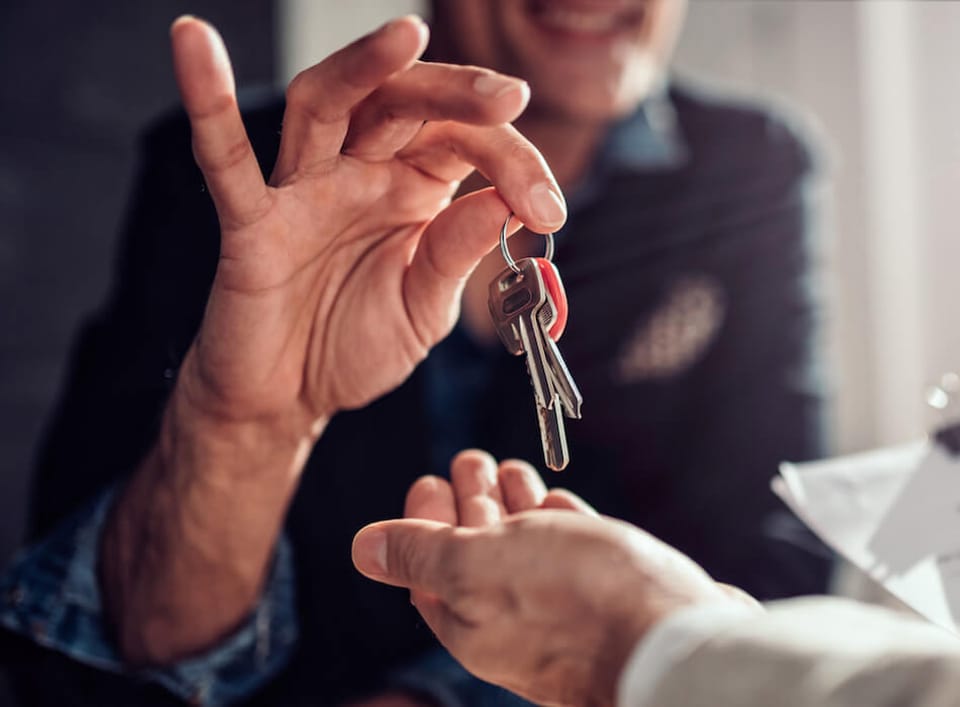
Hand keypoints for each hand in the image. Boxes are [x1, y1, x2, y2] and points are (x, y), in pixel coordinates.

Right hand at [100, 18, 565, 666]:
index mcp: (414, 192)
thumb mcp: (424, 309)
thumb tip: (504, 203)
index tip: (549, 211)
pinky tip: (192, 41)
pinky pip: (226, 159)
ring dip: (366, 67)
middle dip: (459, 94)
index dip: (514, 164)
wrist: (290, 399)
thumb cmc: (354, 347)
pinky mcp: (252, 222)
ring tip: (407, 35)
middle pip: (405, 103)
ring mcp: (304, 191)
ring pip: (327, 102)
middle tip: (509, 95)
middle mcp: (361, 174)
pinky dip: (207, 102)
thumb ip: (456, 256)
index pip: (468, 145)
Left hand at [353, 453, 754, 706]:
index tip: (427, 480)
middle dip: (470, 501)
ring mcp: (563, 608)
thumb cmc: (572, 601)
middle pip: (477, 554)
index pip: (428, 568)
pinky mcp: (608, 593)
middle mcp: (513, 620)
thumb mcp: (476, 568)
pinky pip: (571, 553)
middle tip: (469, 457)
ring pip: (527, 549)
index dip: (421, 521)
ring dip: (514, 505)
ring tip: (509, 468)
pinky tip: (556, 500)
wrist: (675, 640)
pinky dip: (557, 522)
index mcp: (470, 621)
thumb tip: (363, 549)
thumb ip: (421, 556)